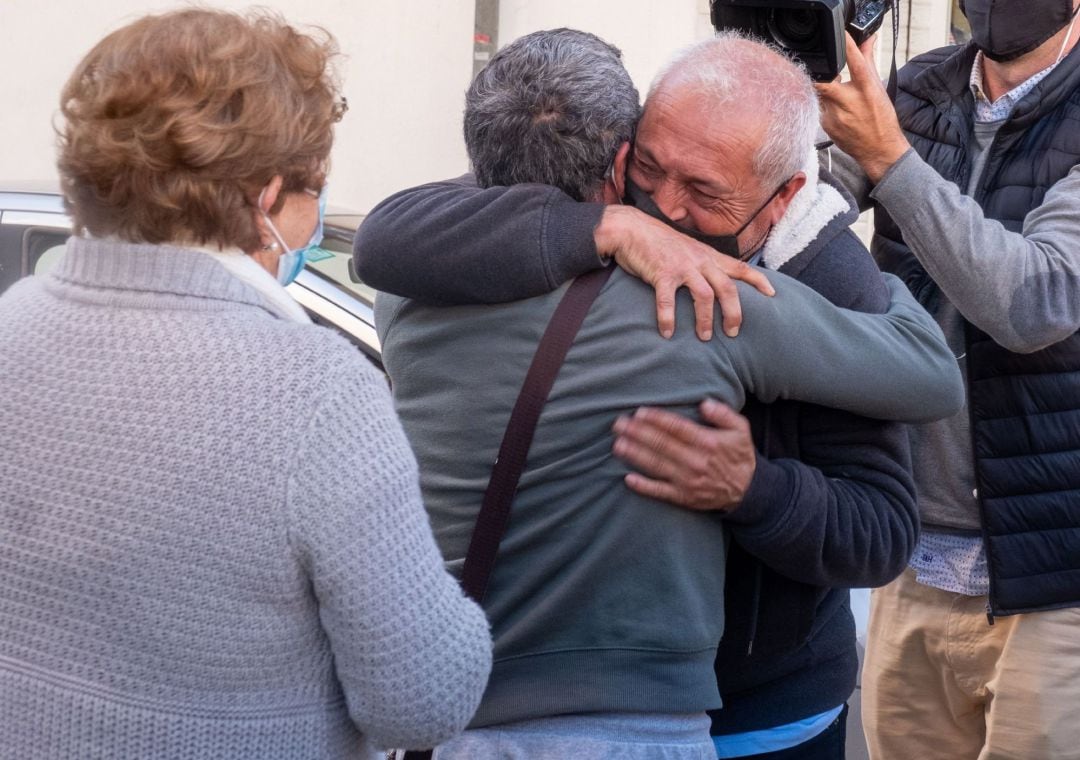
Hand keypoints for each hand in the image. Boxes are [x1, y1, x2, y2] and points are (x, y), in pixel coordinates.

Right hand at [593, 205, 774, 339]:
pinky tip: (667, 333)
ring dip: (706, 320)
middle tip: (733, 333)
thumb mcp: (688, 249)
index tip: (772, 294)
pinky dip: (668, 319)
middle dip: (734, 313)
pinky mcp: (661, 273)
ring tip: (704, 337)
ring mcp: (682, 267)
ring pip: (704, 296)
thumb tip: (713, 281)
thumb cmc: (659, 243)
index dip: (758, 280)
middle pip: (727, 288)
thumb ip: (702, 263)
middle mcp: (700, 260)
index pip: (740, 267)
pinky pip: (668, 301)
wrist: (632, 228)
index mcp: (708, 255)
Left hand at [611, 400, 755, 511]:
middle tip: (618, 424)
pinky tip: (628, 479)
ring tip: (617, 444)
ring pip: (656, 465)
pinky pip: (660, 491)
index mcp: (708, 442)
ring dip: (635, 455)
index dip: (656, 419)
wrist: (748, 491)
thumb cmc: (739, 455)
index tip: (638, 412)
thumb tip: (704, 403)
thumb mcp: (740, 429)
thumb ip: (723, 414)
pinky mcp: (683, 497)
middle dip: (638, 433)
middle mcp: (695, 461)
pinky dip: (644, 486)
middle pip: (661, 444)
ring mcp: (688, 481)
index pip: (676, 428)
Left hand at [815, 33, 910, 183]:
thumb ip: (868, 62)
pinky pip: (819, 107)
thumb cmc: (881, 119)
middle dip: (822, 75)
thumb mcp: (878, 88)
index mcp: (867, 90)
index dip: (848, 47)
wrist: (879, 151)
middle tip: (825, 72)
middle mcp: (850, 102)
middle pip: (825, 82)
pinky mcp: (826, 126)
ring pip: (819, 94)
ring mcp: (836, 116)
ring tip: (836, 94)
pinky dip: (823, 103)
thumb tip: (867, 39)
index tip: (842, 37)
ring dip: (823, 89)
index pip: (856, 63)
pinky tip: (835, 109)